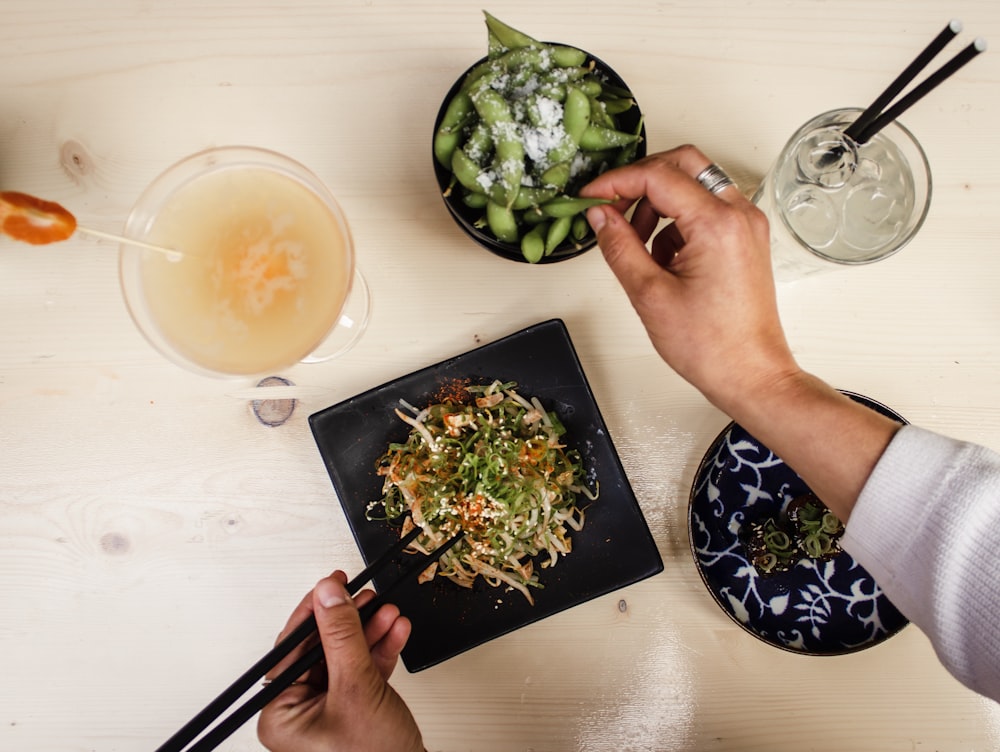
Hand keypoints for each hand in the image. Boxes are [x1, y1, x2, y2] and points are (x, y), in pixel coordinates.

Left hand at [257, 572, 423, 751]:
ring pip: (346, 657)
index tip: (332, 584)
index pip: (293, 649)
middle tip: (365, 595)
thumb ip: (341, 636)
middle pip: (322, 649)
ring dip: (370, 632)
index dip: (315, 612)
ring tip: (387, 613)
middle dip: (351, 621)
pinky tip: (393, 632)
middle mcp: (300, 714)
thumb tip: (328, 595)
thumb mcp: (356, 687)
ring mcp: (328, 713)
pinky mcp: (354, 711)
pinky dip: (380, 651)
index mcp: (282, 714)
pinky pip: (362, 672)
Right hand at [581, 146, 899, 519]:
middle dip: (640, 180)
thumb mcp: (648, 294)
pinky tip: (662, 259)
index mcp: (717, 223)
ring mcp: (746, 225)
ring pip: (695, 184)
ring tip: (636, 245)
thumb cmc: (710, 345)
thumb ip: (619, 246)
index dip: (616, 182)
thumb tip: (600, 215)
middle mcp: (739, 214)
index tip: (590, 198)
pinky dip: (677, 222)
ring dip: (658, 203)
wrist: (750, 375)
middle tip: (612, 207)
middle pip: (682, 164)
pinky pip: (706, 209)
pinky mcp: (745, 239)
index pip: (658, 176)